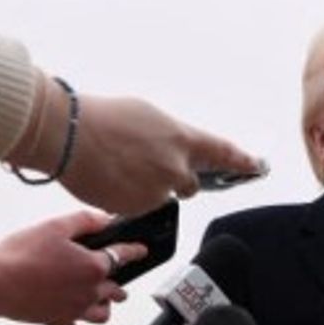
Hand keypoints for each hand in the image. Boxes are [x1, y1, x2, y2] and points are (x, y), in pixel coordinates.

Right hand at [0, 211, 146, 324]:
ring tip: (97, 299)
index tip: (142, 251)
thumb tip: (105, 219)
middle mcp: (89, 292)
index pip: (122, 256)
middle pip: (115, 292)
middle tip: (116, 282)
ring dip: (103, 306)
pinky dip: (73, 321)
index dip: (134, 251)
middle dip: (119, 286)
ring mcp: (74, 309)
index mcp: (93, 267)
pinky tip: (68, 314)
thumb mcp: (55, 226)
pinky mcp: (56, 321)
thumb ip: (85, 221)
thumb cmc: (22, 254)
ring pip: (101, 315)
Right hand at [8, 74, 261, 215]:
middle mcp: (176, 168)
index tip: (256, 166)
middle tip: (147, 166)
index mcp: (181, 139)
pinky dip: (127, 198)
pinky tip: (110, 179)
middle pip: (189, 185)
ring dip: (146, 188)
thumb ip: (169, 137)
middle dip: (174, 179)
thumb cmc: (101, 118)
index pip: (222, 153)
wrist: (67, 136)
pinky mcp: (138, 209)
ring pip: (159, 197)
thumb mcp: (146, 116)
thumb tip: (173, 149)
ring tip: (118, 168)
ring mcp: (157, 191)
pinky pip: (138, 207)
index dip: (241, 161)